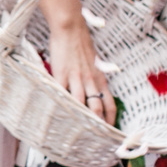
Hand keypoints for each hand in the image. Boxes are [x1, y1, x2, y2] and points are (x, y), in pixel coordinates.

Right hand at [40, 0, 116, 123]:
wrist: (71, 28)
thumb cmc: (81, 43)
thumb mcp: (94, 62)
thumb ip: (94, 77)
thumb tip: (93, 89)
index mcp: (100, 78)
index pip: (110, 103)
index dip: (110, 119)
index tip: (109, 131)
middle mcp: (91, 80)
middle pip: (97, 108)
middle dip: (96, 124)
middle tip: (95, 138)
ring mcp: (76, 78)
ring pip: (81, 103)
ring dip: (79, 118)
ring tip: (75, 132)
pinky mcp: (61, 73)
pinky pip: (61, 92)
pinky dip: (59, 104)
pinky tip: (56, 114)